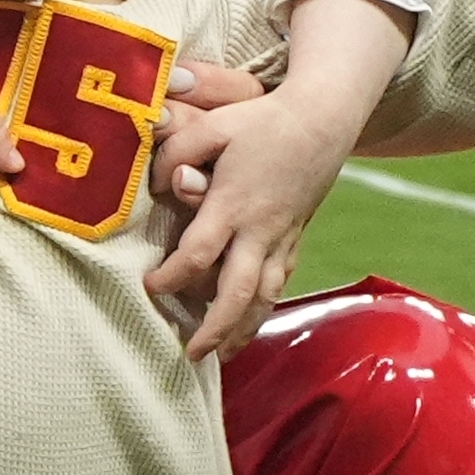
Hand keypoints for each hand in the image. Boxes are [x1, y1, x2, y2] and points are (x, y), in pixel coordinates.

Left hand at [142, 84, 350, 362]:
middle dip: (215, 329)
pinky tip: (252, 321)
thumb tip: (155, 184)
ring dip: (244, 330)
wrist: (324, 118)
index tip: (151, 285)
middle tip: (191, 354)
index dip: (172, 276)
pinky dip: (265, 307)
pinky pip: (280, 281)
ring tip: (223, 356)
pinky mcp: (296, 235)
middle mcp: (260, 229)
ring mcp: (282, 236)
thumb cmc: (262, 120)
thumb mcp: (212, 125)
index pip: (199, 253)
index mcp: (234, 204)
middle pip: (238, 293)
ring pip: (265, 296)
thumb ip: (175, 152)